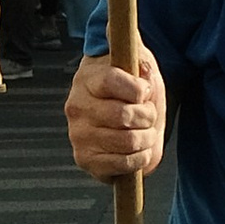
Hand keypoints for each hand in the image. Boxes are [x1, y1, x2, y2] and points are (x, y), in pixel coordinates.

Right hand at [67, 53, 164, 178]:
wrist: (122, 117)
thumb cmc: (131, 89)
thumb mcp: (138, 65)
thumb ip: (141, 60)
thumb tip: (144, 70)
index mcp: (87, 79)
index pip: (111, 82)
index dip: (138, 89)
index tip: (145, 90)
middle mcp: (77, 107)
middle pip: (124, 116)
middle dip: (148, 116)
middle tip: (148, 114)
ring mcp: (78, 135)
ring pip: (128, 141)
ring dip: (147, 137)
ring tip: (144, 130)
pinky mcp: (85, 160)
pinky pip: (125, 163)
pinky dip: (141, 157)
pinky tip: (138, 148)